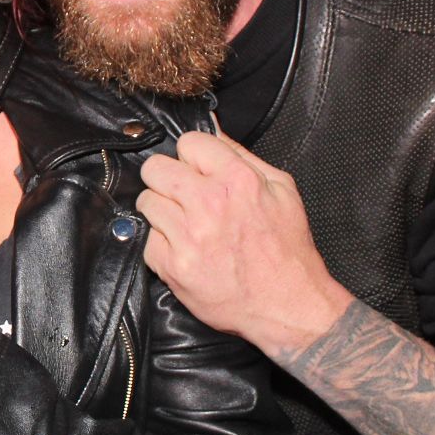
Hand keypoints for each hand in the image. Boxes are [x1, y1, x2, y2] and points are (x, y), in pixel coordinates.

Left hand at [138, 130, 352, 356]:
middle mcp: (210, 204)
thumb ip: (243, 156)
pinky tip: (181, 248)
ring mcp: (189, 237)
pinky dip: (160, 243)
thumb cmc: (288, 248)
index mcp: (238, 180)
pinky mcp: (174, 267)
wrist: (288, 305)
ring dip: (161, 210)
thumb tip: (213, 129)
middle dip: (166, 177)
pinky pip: (146, 239)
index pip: (188, 142)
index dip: (191, 155)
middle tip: (180, 194)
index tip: (196, 170)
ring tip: (183, 223)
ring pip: (146, 202)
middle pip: (156, 168)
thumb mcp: (282, 190)